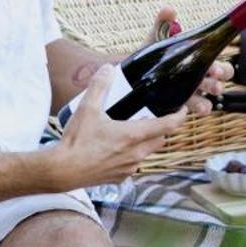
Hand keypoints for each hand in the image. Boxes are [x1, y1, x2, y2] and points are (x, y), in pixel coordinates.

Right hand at [51, 63, 186, 187]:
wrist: (62, 171)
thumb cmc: (76, 142)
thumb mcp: (87, 108)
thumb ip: (99, 86)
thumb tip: (108, 68)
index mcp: (133, 136)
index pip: (167, 126)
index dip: (179, 117)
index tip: (183, 109)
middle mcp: (136, 154)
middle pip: (160, 139)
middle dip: (161, 128)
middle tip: (154, 116)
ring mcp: (129, 168)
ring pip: (147, 152)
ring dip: (145, 142)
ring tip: (132, 131)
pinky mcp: (120, 178)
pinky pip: (133, 164)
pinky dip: (132, 155)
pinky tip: (117, 148)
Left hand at [144, 8, 231, 117]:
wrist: (131, 77)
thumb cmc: (151, 57)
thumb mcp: (156, 40)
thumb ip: (162, 24)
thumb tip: (169, 10)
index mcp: (197, 61)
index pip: (218, 64)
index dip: (221, 68)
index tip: (215, 68)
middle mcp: (198, 78)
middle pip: (219, 82)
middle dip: (219, 83)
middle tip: (213, 82)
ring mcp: (190, 94)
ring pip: (208, 99)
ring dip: (209, 101)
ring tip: (205, 105)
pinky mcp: (179, 107)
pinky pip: (193, 110)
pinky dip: (196, 110)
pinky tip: (192, 110)